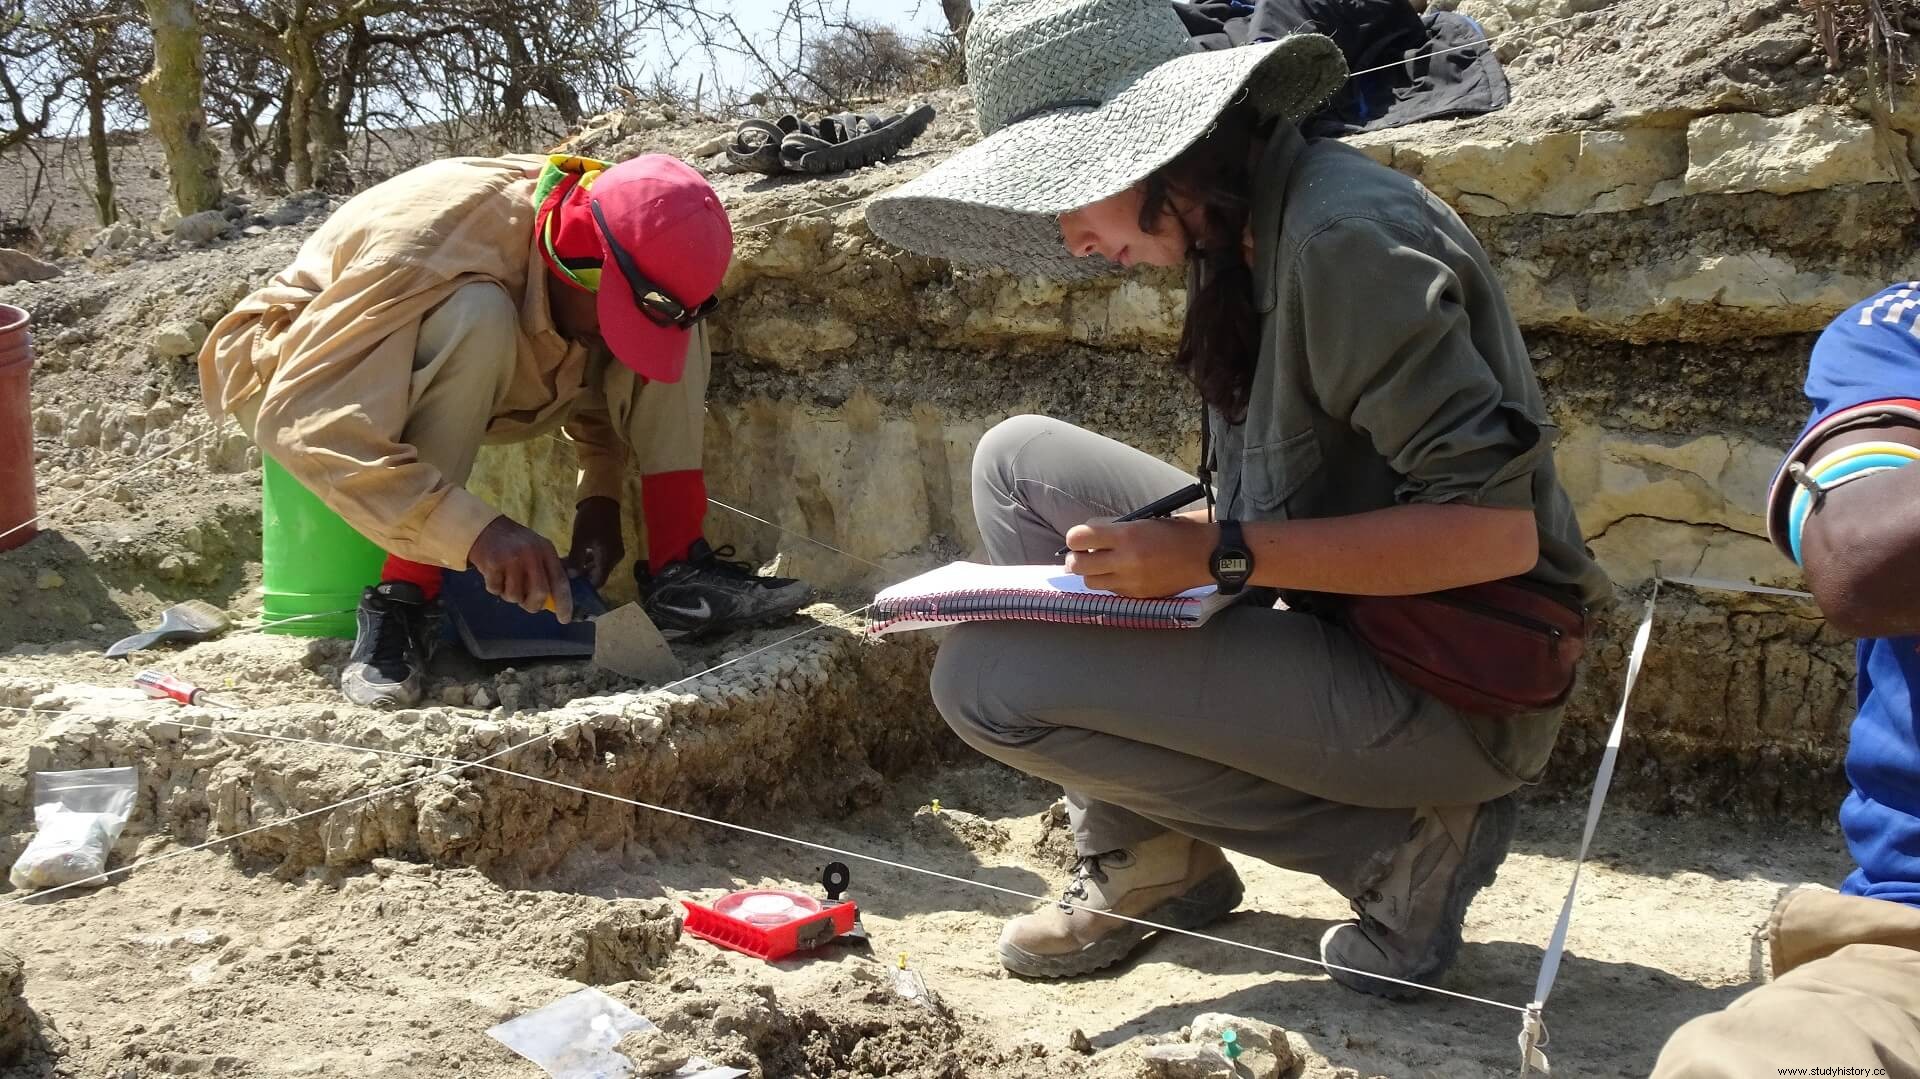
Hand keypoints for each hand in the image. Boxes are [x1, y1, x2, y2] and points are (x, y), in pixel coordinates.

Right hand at [468, 515, 573, 622]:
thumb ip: (548, 569)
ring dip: (510, 596)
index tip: (564, 619)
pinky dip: (494, 588)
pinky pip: (495, 590)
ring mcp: (512, 559)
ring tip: (507, 582)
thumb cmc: (514, 544)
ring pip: (515, 596)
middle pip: (539, 593)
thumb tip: (563, 592)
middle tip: (526, 604)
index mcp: (546, 550)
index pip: (560, 581)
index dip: (564, 603)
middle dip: (533, 605)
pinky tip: (495, 575)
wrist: (485, 528)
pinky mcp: (492, 563)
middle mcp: (531, 554)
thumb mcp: (537, 549)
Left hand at [565, 496, 624, 588]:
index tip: (568, 587)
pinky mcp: (610, 545)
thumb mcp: (581, 539)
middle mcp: (614, 558)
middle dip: (581, 577)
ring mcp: (613, 552)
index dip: (584, 587)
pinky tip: (573, 558)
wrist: (602, 499)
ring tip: (565, 568)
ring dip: (582, 568)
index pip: (598, 582)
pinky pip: (598, 558)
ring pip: (597, 567)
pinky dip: (587, 560)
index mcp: (609, 558)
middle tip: (563, 576)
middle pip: (598, 575)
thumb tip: (571, 576)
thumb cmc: (592, 518)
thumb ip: (576, 559)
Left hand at [1062, 518, 1218, 598]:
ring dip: (1092, 572)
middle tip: (1083, 553)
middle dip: (1075, 558)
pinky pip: (1111, 591)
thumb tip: (1089, 535)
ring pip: (1090, 582)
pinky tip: (1122, 573)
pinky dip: (1111, 582)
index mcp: (1126, 535)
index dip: (1075, 537)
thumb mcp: (1143, 520)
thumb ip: (1114, 528)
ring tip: (1104, 564)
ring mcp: (1131, 581)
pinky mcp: (1138, 595)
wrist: (1204, 555)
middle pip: (1077, 565)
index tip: (1081, 537)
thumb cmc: (1175, 532)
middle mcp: (1125, 560)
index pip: (1078, 538)